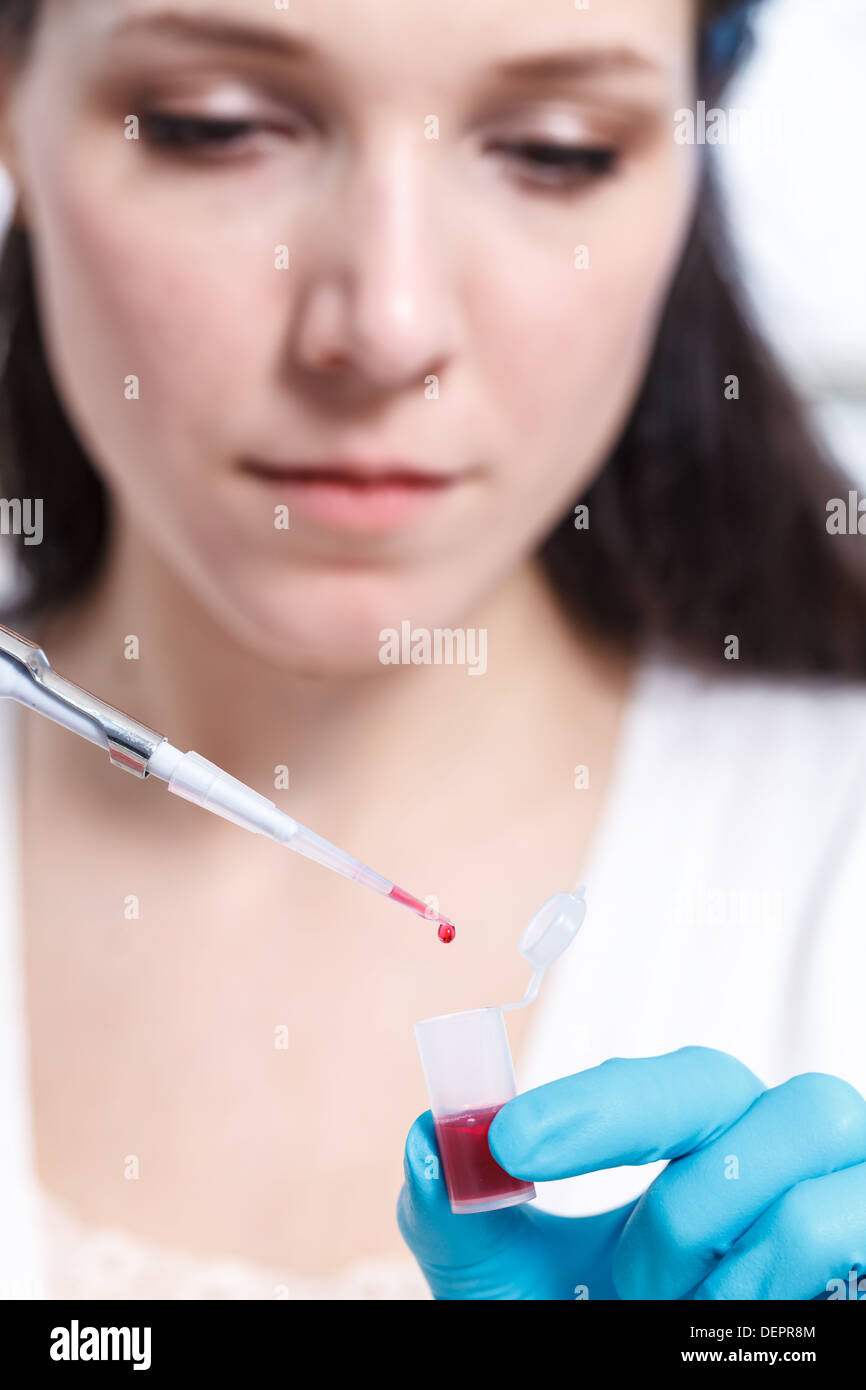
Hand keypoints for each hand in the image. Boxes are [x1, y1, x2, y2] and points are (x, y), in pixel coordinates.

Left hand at [397, 1046, 865, 1298]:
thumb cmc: (595, 1339)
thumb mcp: (514, 1294)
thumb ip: (463, 1218)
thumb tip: (428, 1136)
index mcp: (694, 1147)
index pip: (656, 1080)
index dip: (587, 1098)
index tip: (506, 1143)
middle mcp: (772, 1149)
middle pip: (726, 1072)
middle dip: (629, 1117)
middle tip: (546, 1185)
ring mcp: (839, 1184)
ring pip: (804, 1114)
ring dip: (704, 1214)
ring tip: (662, 1299)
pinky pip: (844, 1205)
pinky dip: (772, 1262)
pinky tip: (730, 1315)